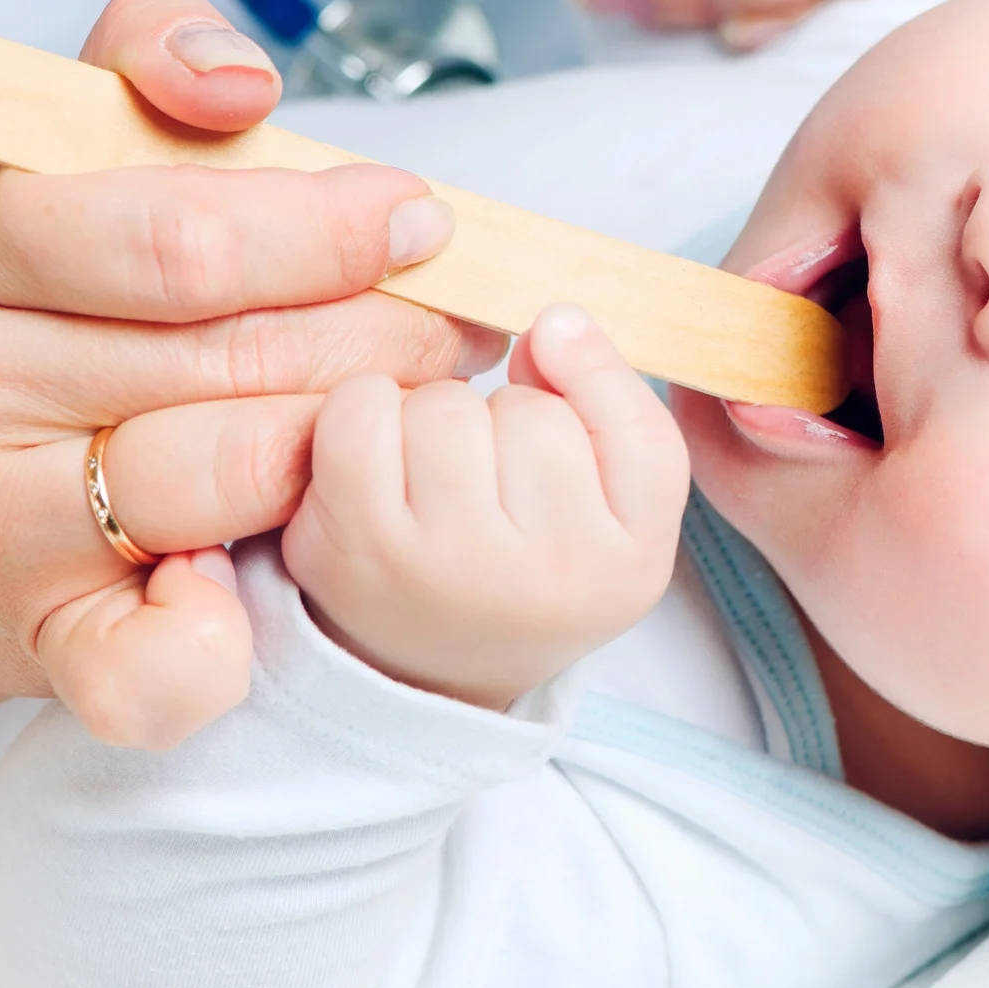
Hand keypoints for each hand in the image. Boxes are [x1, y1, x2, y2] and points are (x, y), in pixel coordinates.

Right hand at [0, 0, 502, 749]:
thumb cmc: (37, 299)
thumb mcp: (59, 148)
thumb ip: (149, 60)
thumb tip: (238, 81)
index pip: (178, 232)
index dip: (330, 228)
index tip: (421, 221)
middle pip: (227, 355)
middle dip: (381, 330)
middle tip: (455, 322)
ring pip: (228, 479)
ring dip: (354, 444)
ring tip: (410, 407)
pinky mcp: (31, 639)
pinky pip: (144, 669)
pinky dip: (217, 650)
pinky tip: (258, 596)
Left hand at [285, 305, 689, 708]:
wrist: (431, 664)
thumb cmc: (531, 559)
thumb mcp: (614, 503)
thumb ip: (610, 402)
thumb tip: (553, 322)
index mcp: (628, 567)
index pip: (638, 430)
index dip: (594, 380)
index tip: (559, 374)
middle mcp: (541, 580)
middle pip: (530, 412)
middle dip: (506, 413)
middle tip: (493, 468)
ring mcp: (441, 567)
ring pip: (446, 404)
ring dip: (435, 412)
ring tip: (436, 469)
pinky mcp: (351, 549)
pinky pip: (361, 410)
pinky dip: (366, 408)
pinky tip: (381, 454)